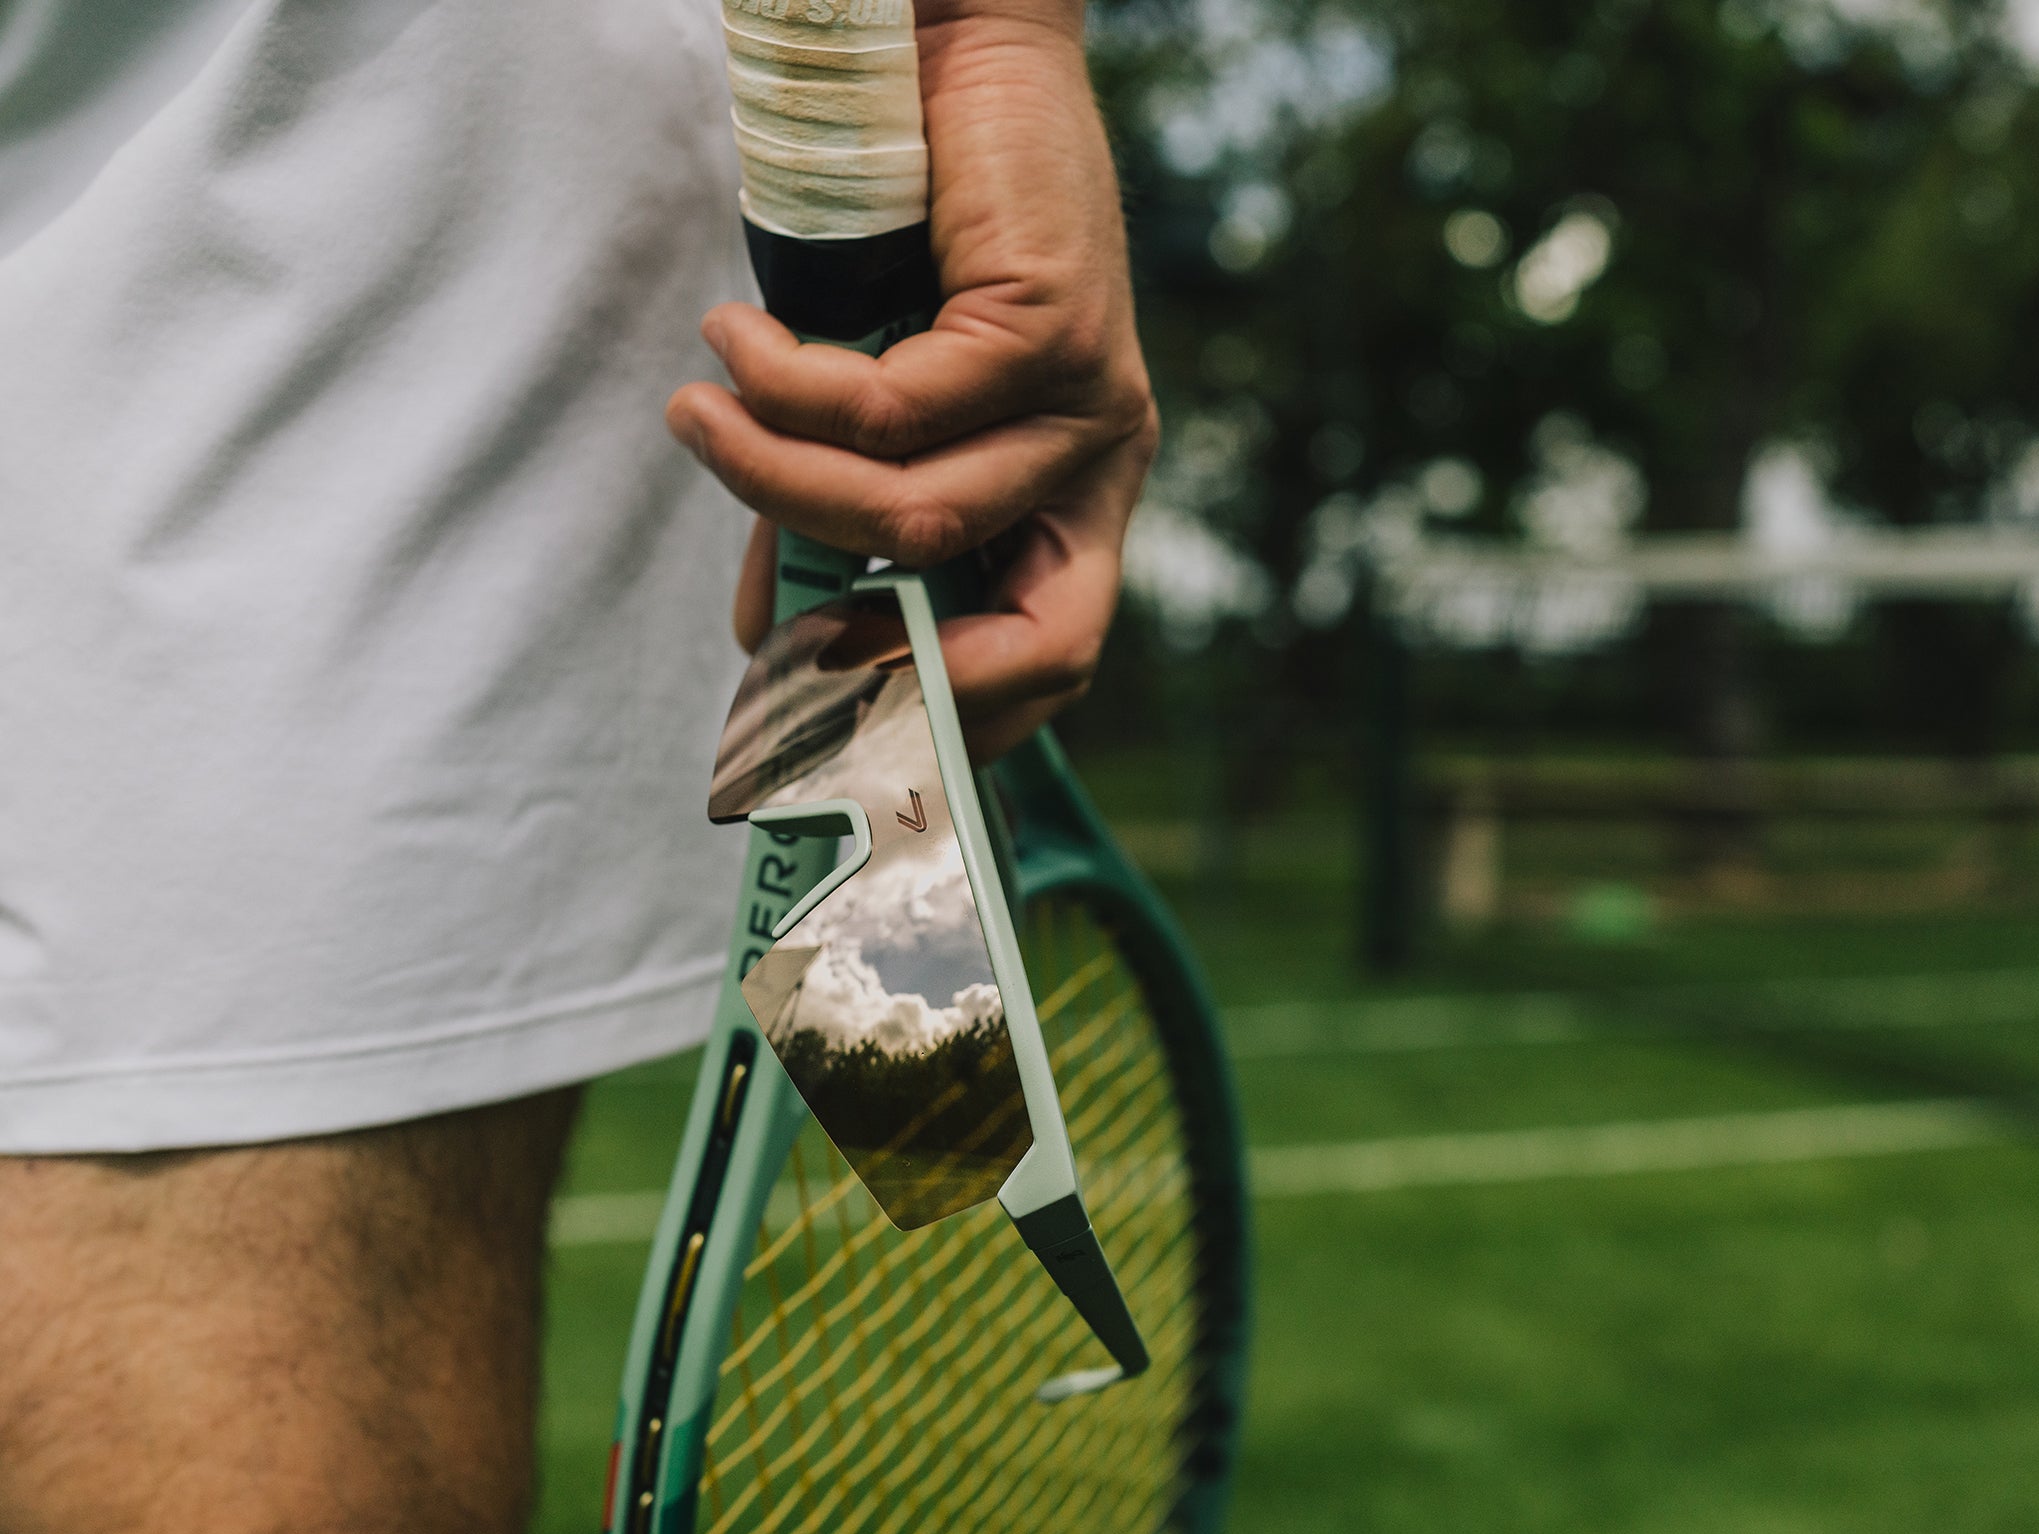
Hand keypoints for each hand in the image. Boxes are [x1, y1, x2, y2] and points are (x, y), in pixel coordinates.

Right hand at [667, 0, 1156, 760]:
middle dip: (889, 656)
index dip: (964, 721)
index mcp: (1074, 497)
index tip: (835, 724)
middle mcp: (1101, 461)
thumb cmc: (908, 240)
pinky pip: (894, 409)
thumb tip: (768, 648)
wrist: (950, 68)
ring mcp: (1089, 400)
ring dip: (780, 478)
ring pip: (920, 512)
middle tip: (769, 634)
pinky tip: (738, 338)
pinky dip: (788, 388)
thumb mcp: (868, 402)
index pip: (1058, 659)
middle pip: (1033, 635)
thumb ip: (830, 518)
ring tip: (700, 414)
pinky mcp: (1053, 326)